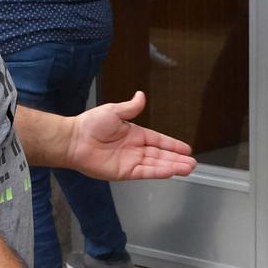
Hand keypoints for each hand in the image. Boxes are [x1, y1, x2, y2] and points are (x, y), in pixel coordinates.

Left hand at [65, 90, 196, 181]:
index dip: (173, 145)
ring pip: (156, 165)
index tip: (186, 149)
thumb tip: (141, 95)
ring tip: (188, 168)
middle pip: (161, 155)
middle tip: (193, 163)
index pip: (159, 140)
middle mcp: (135, 149)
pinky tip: (171, 172)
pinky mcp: (124, 172)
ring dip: (173, 167)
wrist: (74, 139)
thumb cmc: (90, 124)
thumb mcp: (114, 111)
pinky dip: (158, 172)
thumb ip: (131, 107)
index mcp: (135, 134)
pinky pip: (145, 172)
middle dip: (177, 159)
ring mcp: (130, 162)